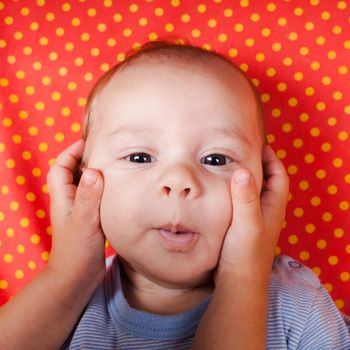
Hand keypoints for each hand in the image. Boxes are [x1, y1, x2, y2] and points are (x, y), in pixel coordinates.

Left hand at [47, 139, 105, 286]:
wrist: (77, 279)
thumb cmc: (76, 252)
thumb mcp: (84, 222)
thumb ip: (89, 197)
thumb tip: (95, 170)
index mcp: (64, 199)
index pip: (61, 168)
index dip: (71, 152)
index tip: (87, 142)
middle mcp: (71, 202)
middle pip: (74, 173)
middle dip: (86, 159)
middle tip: (107, 151)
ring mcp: (81, 211)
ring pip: (87, 185)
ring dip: (98, 174)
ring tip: (116, 166)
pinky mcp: (91, 219)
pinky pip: (97, 198)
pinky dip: (106, 190)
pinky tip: (119, 190)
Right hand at [216, 144, 288, 283]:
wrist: (238, 281)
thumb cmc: (245, 254)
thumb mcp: (247, 224)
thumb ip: (246, 198)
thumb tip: (244, 171)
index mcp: (273, 208)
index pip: (279, 177)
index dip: (272, 159)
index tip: (259, 145)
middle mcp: (267, 212)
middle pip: (268, 182)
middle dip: (259, 165)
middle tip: (242, 152)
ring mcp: (255, 220)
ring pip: (254, 192)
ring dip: (247, 179)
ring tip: (230, 167)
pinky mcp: (243, 227)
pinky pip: (242, 202)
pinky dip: (236, 192)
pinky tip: (222, 192)